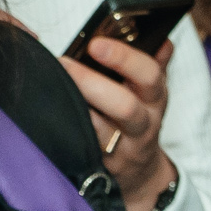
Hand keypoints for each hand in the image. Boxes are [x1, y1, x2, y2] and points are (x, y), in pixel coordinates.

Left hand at [60, 32, 173, 210]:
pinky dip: (65, 128)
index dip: (124, 58)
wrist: (139, 172)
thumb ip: (153, 63)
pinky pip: (80, 147)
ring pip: (99, 130)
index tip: (95, 43)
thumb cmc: (137, 119)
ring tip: (51, 84)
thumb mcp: (152, 92)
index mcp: (155, 98)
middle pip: (125, 106)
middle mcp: (144, 124)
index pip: (149, 75)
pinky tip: (48, 110)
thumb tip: (162, 38)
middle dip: (92, 83)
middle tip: (64, 63)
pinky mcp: (101, 164)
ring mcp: (122, 148)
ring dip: (74, 106)